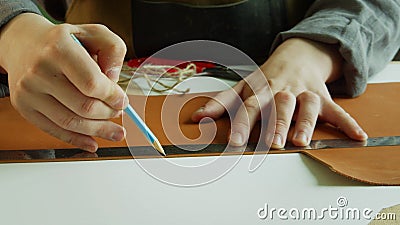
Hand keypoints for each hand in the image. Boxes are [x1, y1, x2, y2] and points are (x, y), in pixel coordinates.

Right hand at [0, 13, 127, 151]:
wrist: (24, 43)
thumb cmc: (62, 41)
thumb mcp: (93, 32)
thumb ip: (112, 49)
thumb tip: (114, 80)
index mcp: (59, 49)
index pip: (92, 84)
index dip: (112, 97)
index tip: (122, 101)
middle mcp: (40, 70)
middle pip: (83, 107)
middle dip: (108, 114)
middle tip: (118, 113)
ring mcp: (29, 91)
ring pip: (71, 123)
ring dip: (98, 131)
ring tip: (115, 132)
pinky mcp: (24, 107)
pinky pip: (54, 130)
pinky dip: (77, 140)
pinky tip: (92, 142)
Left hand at [192, 38, 367, 147]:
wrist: (297, 55)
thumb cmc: (266, 77)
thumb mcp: (242, 86)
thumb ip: (220, 102)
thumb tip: (196, 117)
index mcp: (261, 89)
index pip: (249, 107)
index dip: (242, 124)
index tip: (235, 142)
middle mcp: (282, 91)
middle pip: (279, 107)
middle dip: (276, 124)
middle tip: (272, 144)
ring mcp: (304, 93)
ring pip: (307, 106)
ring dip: (306, 123)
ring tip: (302, 141)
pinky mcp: (323, 97)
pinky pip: (337, 110)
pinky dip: (348, 123)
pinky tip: (358, 136)